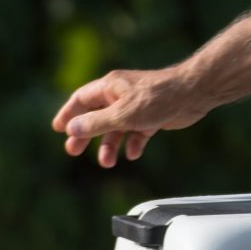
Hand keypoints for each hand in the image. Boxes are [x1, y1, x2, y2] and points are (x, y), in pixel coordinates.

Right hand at [51, 67, 207, 166]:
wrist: (192, 94)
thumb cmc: (158, 98)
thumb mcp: (121, 115)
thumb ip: (95, 123)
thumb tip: (71, 129)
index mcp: (110, 87)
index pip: (81, 100)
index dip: (68, 114)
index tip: (58, 128)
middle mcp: (120, 95)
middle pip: (95, 116)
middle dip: (85, 135)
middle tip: (73, 151)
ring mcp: (135, 106)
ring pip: (115, 129)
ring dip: (109, 146)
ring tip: (107, 162)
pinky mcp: (151, 116)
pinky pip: (135, 133)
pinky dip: (132, 144)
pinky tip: (133, 153)